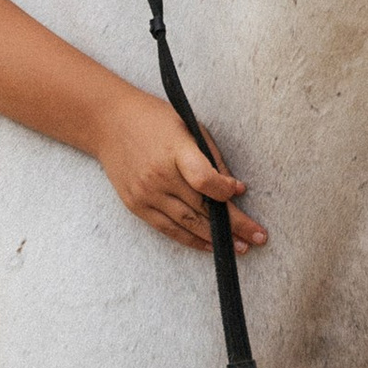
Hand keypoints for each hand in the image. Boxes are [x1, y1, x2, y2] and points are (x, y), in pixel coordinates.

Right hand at [95, 85, 265, 253]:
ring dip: (215, 238)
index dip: (225, 191)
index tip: (239, 191)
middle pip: (202, 207)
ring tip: (240, 247)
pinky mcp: (136, 205)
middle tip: (258, 236)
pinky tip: (209, 245)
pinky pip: (167, 229)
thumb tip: (234, 189)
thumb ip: (211, 158)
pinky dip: (190, 240)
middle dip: (234, 225)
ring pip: (187, 224)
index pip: (204, 180)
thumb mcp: (189, 127)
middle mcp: (159, 175)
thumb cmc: (154, 120)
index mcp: (175, 150)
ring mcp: (146, 193)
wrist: (109, 122)